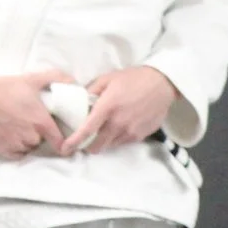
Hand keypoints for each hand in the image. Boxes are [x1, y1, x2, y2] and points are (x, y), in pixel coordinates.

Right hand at [0, 68, 71, 160]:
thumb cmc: (5, 88)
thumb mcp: (32, 79)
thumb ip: (57, 78)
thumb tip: (74, 82)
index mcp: (41, 122)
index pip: (61, 142)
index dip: (63, 140)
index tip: (61, 136)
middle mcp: (31, 137)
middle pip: (44, 142)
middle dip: (41, 134)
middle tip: (31, 121)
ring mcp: (17, 145)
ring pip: (30, 148)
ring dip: (28, 141)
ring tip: (19, 125)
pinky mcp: (4, 151)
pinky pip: (18, 154)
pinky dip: (17, 147)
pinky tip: (11, 133)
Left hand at [63, 66, 178, 154]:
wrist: (162, 84)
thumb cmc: (134, 78)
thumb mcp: (108, 78)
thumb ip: (91, 91)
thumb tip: (80, 102)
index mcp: (107, 107)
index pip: (86, 130)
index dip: (74, 142)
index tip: (65, 149)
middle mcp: (118, 123)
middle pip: (97, 146)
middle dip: (88, 145)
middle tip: (87, 137)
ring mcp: (130, 132)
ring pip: (110, 146)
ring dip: (104, 141)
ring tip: (106, 129)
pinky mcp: (140, 136)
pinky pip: (123, 142)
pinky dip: (117, 138)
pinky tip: (121, 125)